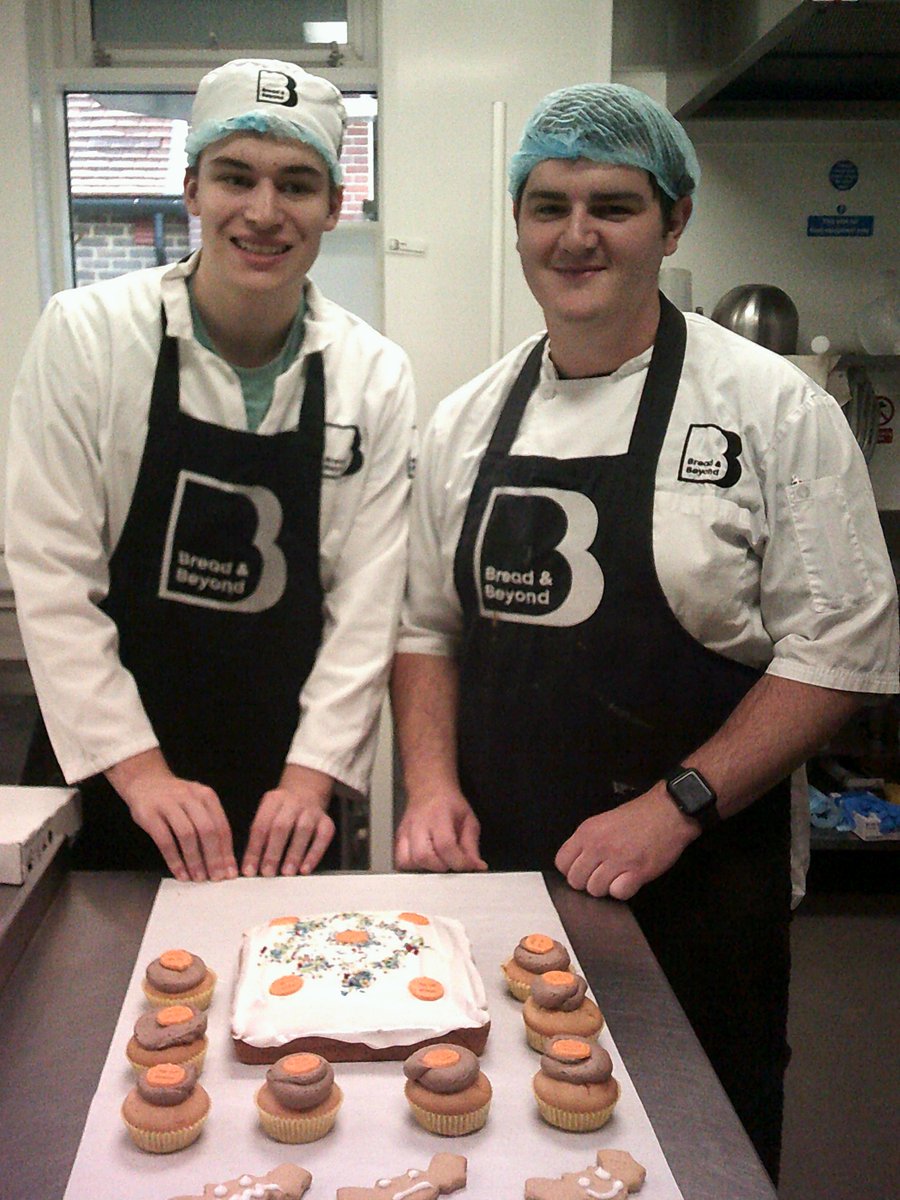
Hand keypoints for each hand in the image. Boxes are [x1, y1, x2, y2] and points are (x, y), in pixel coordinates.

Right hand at [107, 749, 237, 882]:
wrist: (144, 780)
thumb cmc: (175, 798)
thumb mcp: (196, 802)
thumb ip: (209, 823)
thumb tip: (223, 858)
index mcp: (206, 796)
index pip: (222, 826)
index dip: (227, 851)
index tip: (230, 871)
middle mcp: (190, 798)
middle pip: (207, 830)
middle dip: (214, 857)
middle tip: (216, 878)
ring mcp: (169, 804)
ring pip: (187, 835)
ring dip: (194, 860)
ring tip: (199, 878)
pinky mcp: (150, 814)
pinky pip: (165, 840)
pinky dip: (174, 859)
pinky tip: (180, 873)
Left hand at [242, 764, 335, 876]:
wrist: (307, 790)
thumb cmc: (283, 810)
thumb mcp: (267, 813)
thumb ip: (259, 835)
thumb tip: (251, 865)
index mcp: (274, 800)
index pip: (260, 826)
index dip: (254, 850)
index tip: (249, 870)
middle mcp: (293, 803)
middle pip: (281, 826)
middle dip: (273, 852)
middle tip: (267, 873)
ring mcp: (311, 811)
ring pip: (303, 830)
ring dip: (294, 854)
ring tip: (286, 872)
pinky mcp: (326, 821)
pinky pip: (323, 837)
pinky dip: (314, 854)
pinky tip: (305, 868)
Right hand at [394, 790, 486, 872]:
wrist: (429, 788)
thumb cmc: (450, 804)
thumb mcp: (468, 820)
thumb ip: (472, 845)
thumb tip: (477, 866)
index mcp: (439, 817)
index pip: (446, 845)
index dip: (458, 861)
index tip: (468, 866)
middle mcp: (419, 825)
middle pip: (423, 856)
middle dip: (440, 867)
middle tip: (450, 863)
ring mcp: (406, 832)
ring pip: (408, 861)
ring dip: (425, 868)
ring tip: (437, 863)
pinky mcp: (398, 838)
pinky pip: (400, 860)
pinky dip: (412, 867)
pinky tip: (424, 863)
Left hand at [555, 785, 698, 900]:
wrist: (668, 812)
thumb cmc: (639, 816)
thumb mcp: (604, 821)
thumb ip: (588, 841)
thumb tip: (578, 864)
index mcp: (587, 832)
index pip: (561, 863)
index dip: (571, 870)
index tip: (584, 869)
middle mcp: (598, 846)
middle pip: (576, 881)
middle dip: (587, 882)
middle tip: (603, 874)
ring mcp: (617, 859)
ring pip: (595, 890)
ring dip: (606, 887)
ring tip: (618, 875)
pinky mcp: (637, 872)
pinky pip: (618, 893)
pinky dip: (624, 890)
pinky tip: (630, 879)